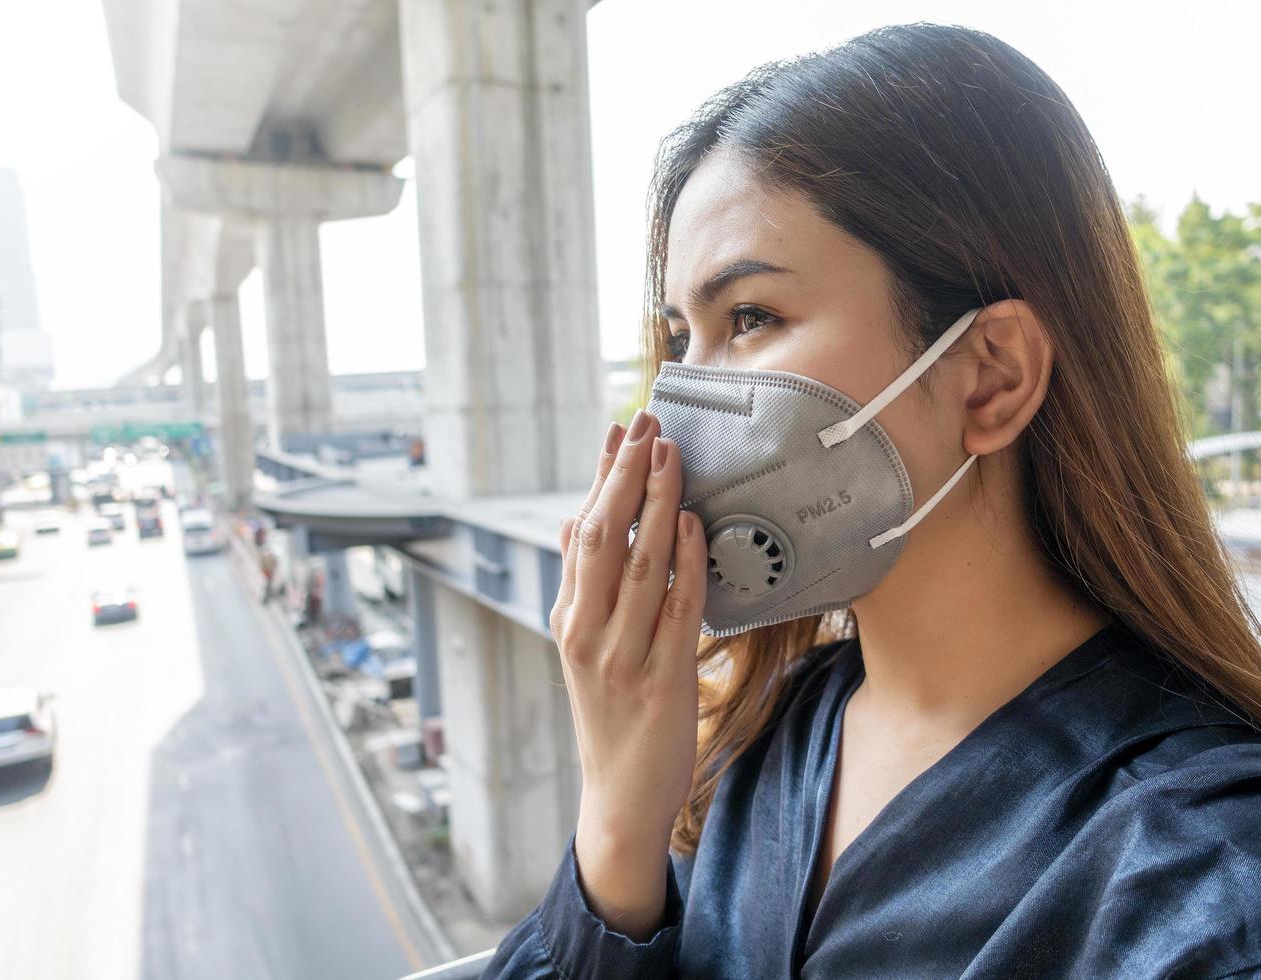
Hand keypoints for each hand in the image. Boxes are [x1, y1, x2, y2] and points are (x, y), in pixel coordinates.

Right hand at [550, 408, 706, 938]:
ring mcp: (621, 657)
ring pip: (640, 564)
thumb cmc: (611, 716)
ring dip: (656, 503)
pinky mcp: (662, 679)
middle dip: (626, 475)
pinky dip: (685, 561)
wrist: (620, 797)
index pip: (581, 532)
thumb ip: (582, 588)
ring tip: (670, 454)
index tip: (618, 431)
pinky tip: (692, 523)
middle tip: (647, 422)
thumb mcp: (582, 649)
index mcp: (567, 619)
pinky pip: (678, 608)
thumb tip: (573, 520)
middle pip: (603, 538)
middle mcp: (586, 633)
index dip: (600, 478)